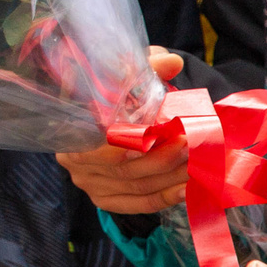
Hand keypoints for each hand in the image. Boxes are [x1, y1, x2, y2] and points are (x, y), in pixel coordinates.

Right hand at [57, 50, 189, 213]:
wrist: (105, 114)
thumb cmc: (113, 93)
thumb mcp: (124, 75)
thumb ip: (145, 67)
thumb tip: (172, 62)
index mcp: (68, 131)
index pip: (92, 146)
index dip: (123, 145)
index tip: (154, 134)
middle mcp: (74, 163)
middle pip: (122, 170)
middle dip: (160, 158)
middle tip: (189, 142)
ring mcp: (90, 184)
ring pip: (136, 187)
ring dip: (171, 177)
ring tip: (198, 162)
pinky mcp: (107, 199)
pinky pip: (139, 203)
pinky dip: (166, 197)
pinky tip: (188, 188)